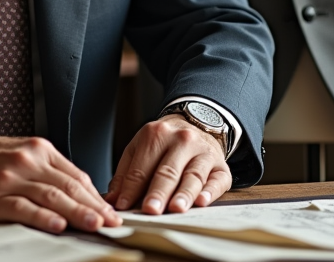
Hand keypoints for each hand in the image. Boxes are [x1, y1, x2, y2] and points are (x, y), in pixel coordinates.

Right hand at [0, 130, 120, 233]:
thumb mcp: (21, 154)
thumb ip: (48, 171)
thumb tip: (81, 194)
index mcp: (38, 149)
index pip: (76, 175)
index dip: (97, 196)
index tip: (112, 212)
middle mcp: (27, 160)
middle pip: (68, 186)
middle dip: (94, 206)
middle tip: (113, 222)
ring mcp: (10, 178)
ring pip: (51, 196)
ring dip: (77, 212)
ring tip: (95, 224)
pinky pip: (23, 207)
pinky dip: (43, 217)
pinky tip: (57, 225)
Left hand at [104, 115, 230, 213]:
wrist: (197, 124)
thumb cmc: (165, 143)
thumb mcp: (141, 148)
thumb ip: (126, 174)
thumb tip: (112, 199)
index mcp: (157, 134)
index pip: (141, 167)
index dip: (131, 188)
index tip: (123, 206)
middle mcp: (182, 140)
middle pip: (167, 171)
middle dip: (158, 192)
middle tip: (150, 210)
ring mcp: (203, 152)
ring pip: (192, 176)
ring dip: (183, 194)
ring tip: (175, 208)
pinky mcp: (221, 166)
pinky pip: (216, 180)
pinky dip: (210, 192)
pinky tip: (202, 202)